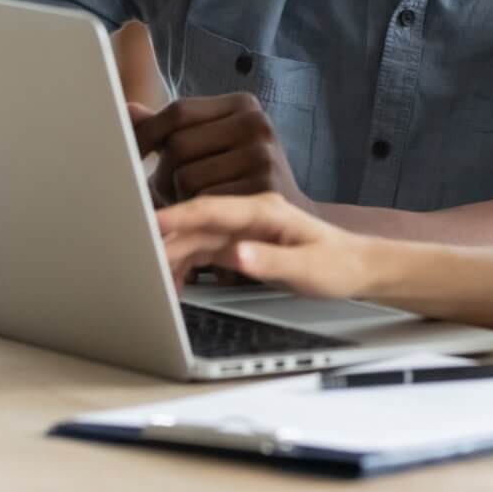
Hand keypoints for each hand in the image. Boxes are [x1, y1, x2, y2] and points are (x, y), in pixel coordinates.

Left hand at [130, 94, 315, 213]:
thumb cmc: (241, 177)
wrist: (291, 218)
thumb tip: (128, 111)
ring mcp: (263, 157)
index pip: (178, 111)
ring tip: (191, 204)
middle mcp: (256, 124)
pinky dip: (196, 216)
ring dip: (176, 199)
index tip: (128, 155)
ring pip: (185, 178)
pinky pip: (203, 205)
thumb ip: (171, 129)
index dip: (146, 134)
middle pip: (178, 145)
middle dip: (162, 174)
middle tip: (169, 192)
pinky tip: (206, 219)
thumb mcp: (214, 144)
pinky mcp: (263, 192)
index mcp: (243, 104)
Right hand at [156, 192, 378, 299]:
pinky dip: (186, 266)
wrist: (355, 266)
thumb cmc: (337, 264)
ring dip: (172, 256)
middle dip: (164, 240)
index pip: (211, 209)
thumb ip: (269, 261)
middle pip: (197, 225)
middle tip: (137, 260)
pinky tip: (175, 282)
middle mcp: (249, 215)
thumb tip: (236, 255)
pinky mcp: (241, 245)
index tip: (149, 222)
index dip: (177, 215)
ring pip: (196, 239)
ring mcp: (243, 229)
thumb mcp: (307, 268)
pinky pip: (204, 252)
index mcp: (264, 211)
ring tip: (152, 279)